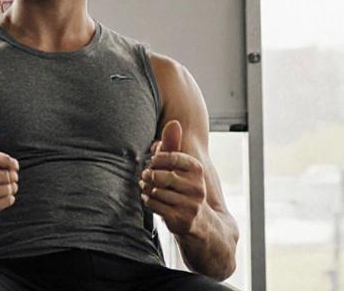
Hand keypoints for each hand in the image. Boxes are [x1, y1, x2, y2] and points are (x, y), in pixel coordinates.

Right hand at [0, 128, 17, 234]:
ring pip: (3, 190)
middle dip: (11, 177)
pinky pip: (2, 203)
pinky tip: (8, 198)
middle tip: (14, 179)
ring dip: (12, 189)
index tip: (14, 165)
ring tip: (11, 189)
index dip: (7, 160)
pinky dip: (9, 200)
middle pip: (0, 175)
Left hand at [141, 120, 206, 236]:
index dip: (156, 160)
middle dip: (149, 175)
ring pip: (156, 191)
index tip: (153, 163)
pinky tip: (148, 198)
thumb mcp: (179, 166)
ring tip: (145, 187)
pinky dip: (148, 200)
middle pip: (160, 175)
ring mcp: (191, 205)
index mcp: (197, 170)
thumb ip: (173, 145)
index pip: (169, 157)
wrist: (199, 221)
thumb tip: (174, 122)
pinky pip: (156, 205)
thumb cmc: (183, 187)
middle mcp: (197, 187)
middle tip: (145, 176)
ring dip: (146, 188)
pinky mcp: (182, 219)